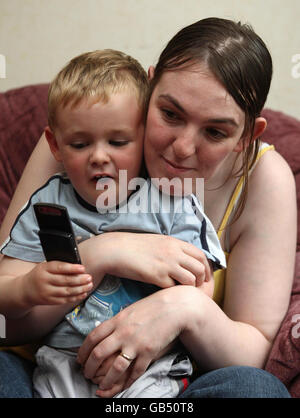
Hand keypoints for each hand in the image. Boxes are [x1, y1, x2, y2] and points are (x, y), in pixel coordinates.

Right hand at [23, 261, 92, 305]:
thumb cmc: (40, 275)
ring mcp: (46, 292)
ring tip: (89, 285)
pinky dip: (76, 297)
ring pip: (67, 291)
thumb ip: (58, 266)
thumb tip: (78, 268)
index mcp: (44, 269)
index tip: (83, 268)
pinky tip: (83, 293)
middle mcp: (44, 281)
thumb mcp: (45, 267)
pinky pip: (65, 300)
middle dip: (80, 280)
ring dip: (80, 289)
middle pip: (65, 281)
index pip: (60, 268)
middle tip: (89, 277)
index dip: (72, 268)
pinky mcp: (49, 301)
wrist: (25, 290)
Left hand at [77, 285, 200, 390]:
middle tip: (87, 374)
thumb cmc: (152, 307)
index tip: (80, 360)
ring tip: (100, 387)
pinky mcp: (149, 353)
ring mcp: (135, 344)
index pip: (92, 337)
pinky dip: (127, 382)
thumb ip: (117, 322)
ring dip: (105, 381)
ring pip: (114, 368)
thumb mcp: (130, 310)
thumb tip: (105, 333)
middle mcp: (123, 333)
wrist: (175, 307)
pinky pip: (135, 373)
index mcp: (116, 320)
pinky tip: (122, 387)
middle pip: (98, 354)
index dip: (83, 351)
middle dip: (89, 368)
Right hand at [85, 232, 210, 287]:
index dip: (206, 268)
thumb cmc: (134, 247)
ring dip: (190, 288)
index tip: (205, 277)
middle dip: (202, 280)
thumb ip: (172, 249)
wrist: (116, 250)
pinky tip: (168, 293)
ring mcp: (166, 264)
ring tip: (183, 293)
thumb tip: (183, 259)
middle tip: (198, 288)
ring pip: (191, 279)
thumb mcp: (158, 242)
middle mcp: (174, 252)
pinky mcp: (156, 276)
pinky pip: (174, 287)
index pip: (201, 255)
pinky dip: (174, 291)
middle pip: (200, 268)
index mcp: (175, 242)